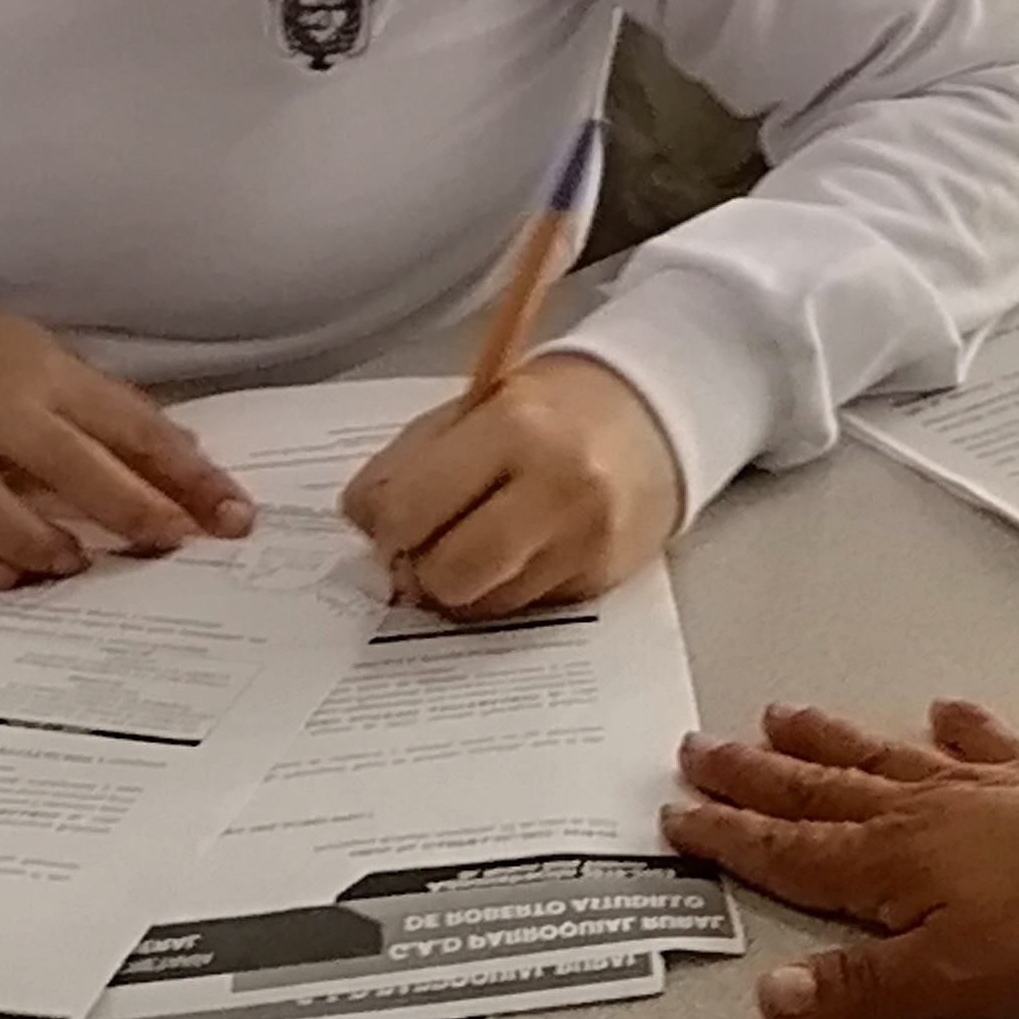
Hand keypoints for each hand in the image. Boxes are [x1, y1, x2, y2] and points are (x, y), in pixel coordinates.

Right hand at [0, 298, 252, 589]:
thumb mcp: (47, 364)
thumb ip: (110, 413)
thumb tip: (187, 458)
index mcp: (42, 374)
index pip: (128, 426)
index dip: (185, 473)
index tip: (231, 512)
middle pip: (66, 461)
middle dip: (128, 505)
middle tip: (173, 541)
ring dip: (39, 539)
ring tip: (79, 565)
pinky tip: (7, 578)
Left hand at [340, 356, 685, 617]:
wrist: (659, 415)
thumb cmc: (554, 407)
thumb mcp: (477, 407)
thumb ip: (410, 460)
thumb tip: (359, 522)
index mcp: (515, 427)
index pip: (412, 509)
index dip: (384, 526)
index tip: (385, 520)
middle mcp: (556, 488)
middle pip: (447, 574)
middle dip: (420, 567)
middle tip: (421, 544)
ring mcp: (584, 542)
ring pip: (481, 606)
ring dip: (458, 586)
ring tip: (469, 545)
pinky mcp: (599, 581)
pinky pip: (519, 611)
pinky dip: (501, 590)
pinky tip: (512, 553)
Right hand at [663, 699, 1018, 1018]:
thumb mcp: (942, 980)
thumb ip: (855, 989)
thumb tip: (769, 997)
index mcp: (883, 864)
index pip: (786, 852)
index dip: (728, 836)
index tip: (677, 815)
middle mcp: (914, 813)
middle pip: (815, 791)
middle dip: (752, 774)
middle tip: (697, 747)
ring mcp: (969, 785)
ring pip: (877, 756)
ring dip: (824, 738)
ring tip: (778, 714)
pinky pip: (978, 739)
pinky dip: (956, 722)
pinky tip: (941, 706)